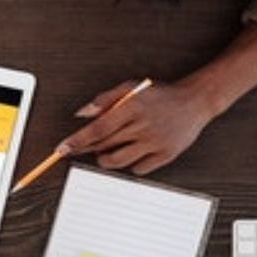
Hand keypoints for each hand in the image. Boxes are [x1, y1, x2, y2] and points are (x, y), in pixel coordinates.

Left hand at [61, 78, 218, 174]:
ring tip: (106, 151)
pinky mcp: (165, 155)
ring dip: (106, 160)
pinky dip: (130, 165)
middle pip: (105, 146)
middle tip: (79, 148)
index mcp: (133, 107)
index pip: (97, 129)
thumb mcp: (131, 87)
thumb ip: (104, 99)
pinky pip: (138, 169)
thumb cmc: (160, 94)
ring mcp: (155, 142)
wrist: (194, 101)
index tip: (62, 149)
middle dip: (87, 150)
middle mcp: (143, 126)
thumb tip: (82, 114)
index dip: (77, 141)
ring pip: (119, 161)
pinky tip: (132, 153)